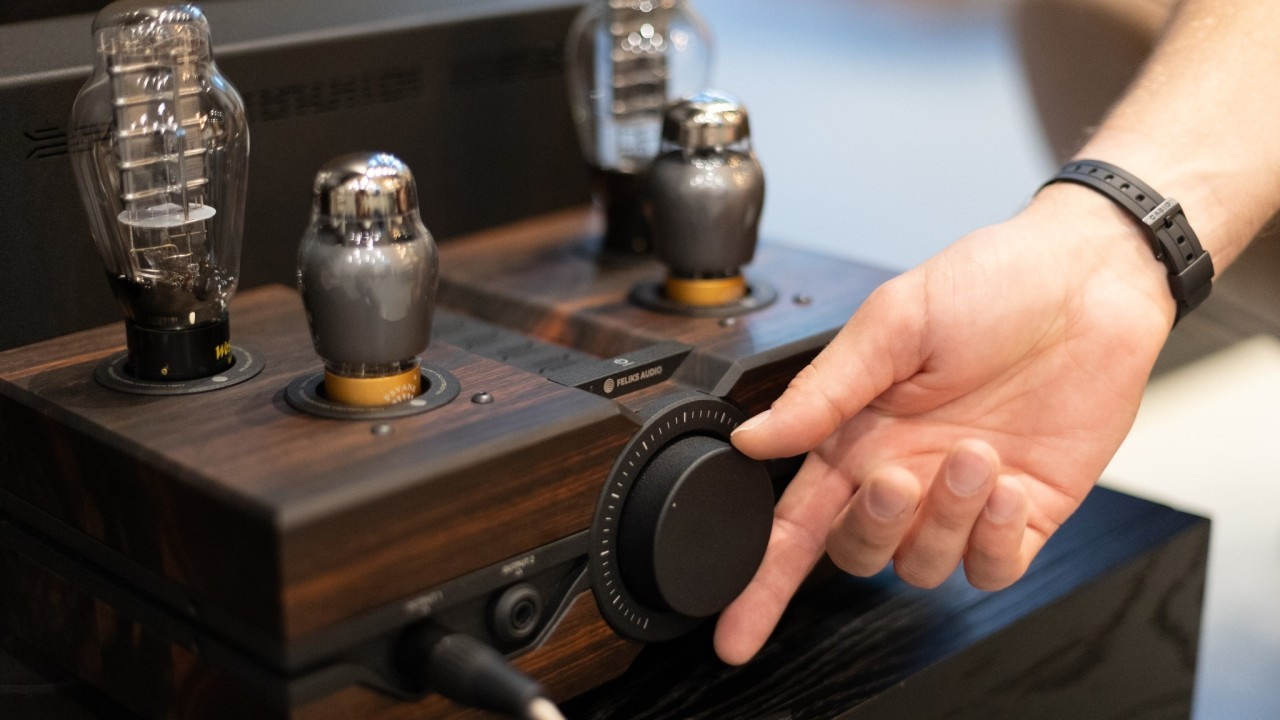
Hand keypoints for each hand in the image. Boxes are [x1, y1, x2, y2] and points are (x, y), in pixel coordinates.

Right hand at [714, 185, 1176, 664]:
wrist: (1090, 278)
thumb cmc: (990, 283)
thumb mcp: (891, 325)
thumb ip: (821, 393)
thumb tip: (752, 439)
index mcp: (856, 433)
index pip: (794, 523)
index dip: (761, 581)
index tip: (734, 631)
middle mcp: (902, 471)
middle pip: (855, 552)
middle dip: (871, 529)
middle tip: (896, 477)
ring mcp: (962, 498)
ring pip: (923, 565)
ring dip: (944, 519)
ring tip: (976, 453)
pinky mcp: (1026, 512)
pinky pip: (992, 569)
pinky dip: (994, 541)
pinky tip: (1008, 487)